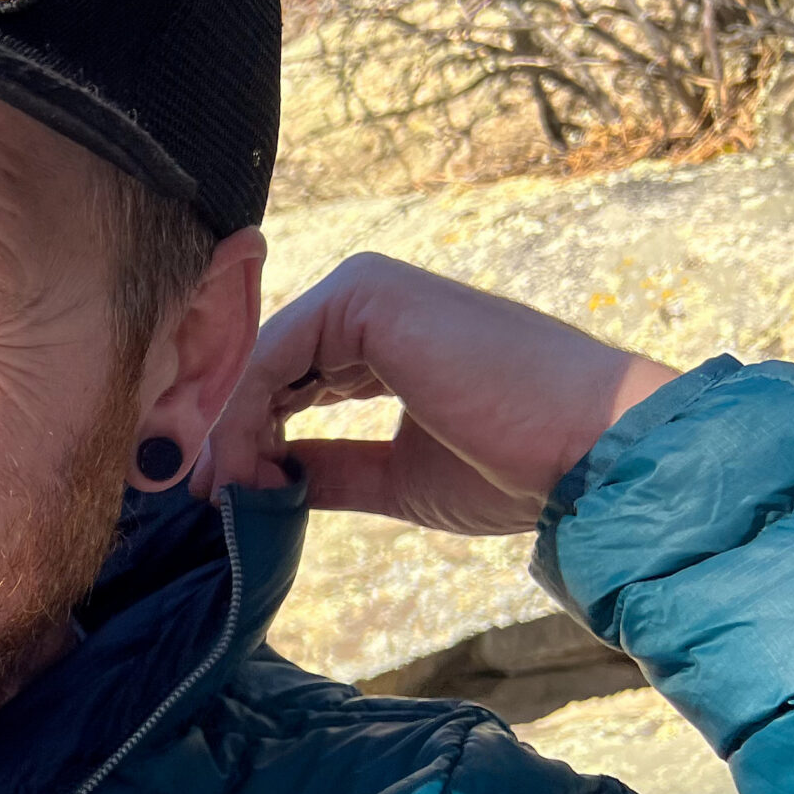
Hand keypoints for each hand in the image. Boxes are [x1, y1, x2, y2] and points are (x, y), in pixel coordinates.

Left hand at [195, 253, 679, 533]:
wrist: (590, 452)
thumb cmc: (517, 466)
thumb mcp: (397, 476)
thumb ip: (328, 469)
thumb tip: (260, 483)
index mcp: (382, 337)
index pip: (284, 385)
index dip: (246, 442)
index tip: (224, 502)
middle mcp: (367, 303)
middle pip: (263, 372)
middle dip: (224, 437)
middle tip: (203, 503)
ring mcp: (364, 291)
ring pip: (260, 367)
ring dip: (228, 435)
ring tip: (224, 498)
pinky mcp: (362, 295)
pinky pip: (272, 360)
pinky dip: (244, 418)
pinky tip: (241, 471)